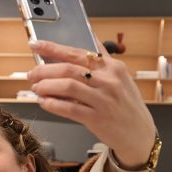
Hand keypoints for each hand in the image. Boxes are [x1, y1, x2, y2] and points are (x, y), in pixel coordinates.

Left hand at [27, 40, 156, 171]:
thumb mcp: (120, 78)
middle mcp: (109, 81)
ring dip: (47, 86)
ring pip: (68, 86)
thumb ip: (102, 60)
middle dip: (44, 70)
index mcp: (113, 67)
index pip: (77, 53)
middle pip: (69, 69)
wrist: (139, 134)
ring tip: (36, 88)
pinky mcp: (98, 118)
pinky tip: (44, 102)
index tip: (36, 45)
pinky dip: (53, 104)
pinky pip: (70, 108)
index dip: (53, 48)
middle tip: (32, 74)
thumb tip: (89, 37)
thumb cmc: (125, 105)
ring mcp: (104, 100)